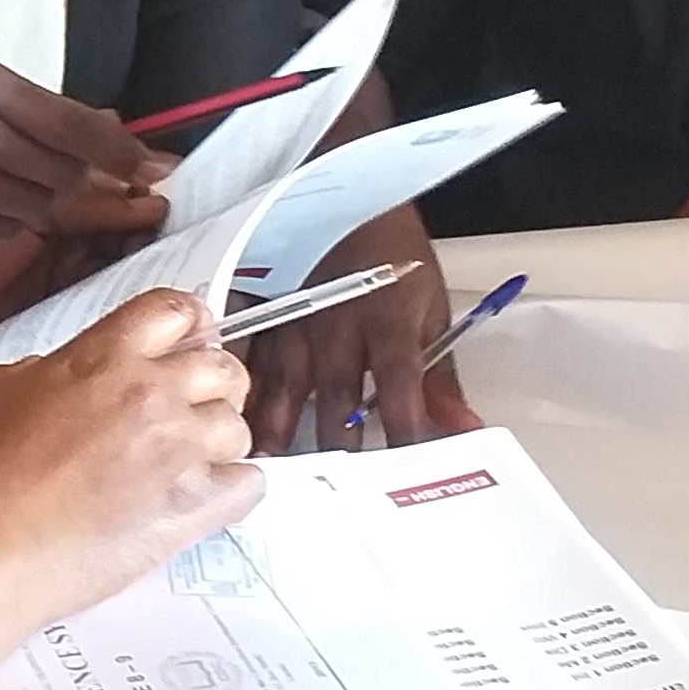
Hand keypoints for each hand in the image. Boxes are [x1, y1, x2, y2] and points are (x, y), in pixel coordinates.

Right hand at [0, 54, 166, 248]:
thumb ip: (23, 106)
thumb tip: (97, 123)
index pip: (79, 128)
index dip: (125, 153)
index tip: (159, 166)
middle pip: (68, 175)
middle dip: (100, 186)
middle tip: (132, 193)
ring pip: (41, 208)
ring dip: (58, 205)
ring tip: (58, 197)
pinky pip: (3, 230)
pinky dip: (12, 220)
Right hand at [0, 290, 261, 606]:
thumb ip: (42, 376)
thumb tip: (57, 381)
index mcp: (99, 358)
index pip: (172, 311)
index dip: (188, 322)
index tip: (190, 336)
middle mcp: (148, 395)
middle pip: (221, 366)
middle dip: (214, 383)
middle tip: (195, 403)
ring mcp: (176, 452)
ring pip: (239, 427)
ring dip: (221, 441)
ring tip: (192, 461)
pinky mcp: (190, 510)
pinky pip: (248, 487)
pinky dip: (237, 490)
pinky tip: (212, 497)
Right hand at [234, 209, 481, 450]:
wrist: (340, 193)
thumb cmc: (391, 252)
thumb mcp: (430, 306)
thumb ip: (441, 376)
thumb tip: (465, 428)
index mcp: (386, 322)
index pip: (401, 389)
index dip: (408, 433)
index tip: (413, 474)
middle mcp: (337, 328)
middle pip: (336, 399)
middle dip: (335, 449)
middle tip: (331, 496)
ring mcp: (293, 322)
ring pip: (281, 385)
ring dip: (275, 431)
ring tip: (264, 470)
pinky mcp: (262, 314)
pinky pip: (244, 361)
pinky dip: (237, 394)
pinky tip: (224, 424)